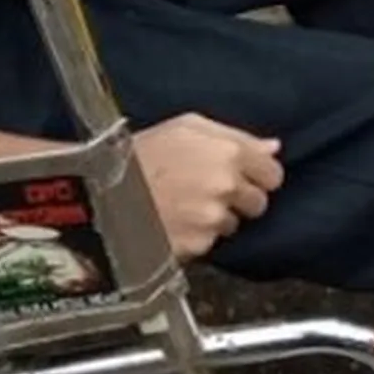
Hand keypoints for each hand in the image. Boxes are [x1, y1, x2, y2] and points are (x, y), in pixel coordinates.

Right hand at [132, 114, 284, 261]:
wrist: (100, 191)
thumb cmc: (140, 152)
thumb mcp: (186, 127)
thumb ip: (236, 135)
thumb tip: (273, 147)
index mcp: (229, 153)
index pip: (273, 174)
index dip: (258, 175)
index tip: (242, 175)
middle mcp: (226, 187)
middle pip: (258, 203)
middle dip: (240, 199)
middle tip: (208, 191)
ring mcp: (212, 219)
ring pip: (232, 225)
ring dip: (215, 218)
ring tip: (183, 205)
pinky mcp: (196, 246)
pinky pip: (208, 243)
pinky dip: (195, 236)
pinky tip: (172, 221)